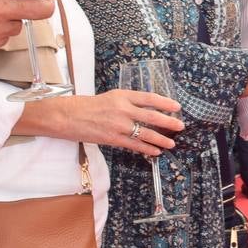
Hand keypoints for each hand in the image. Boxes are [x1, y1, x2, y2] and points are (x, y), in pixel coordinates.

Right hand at [25, 89, 181, 156]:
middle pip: (152, 116)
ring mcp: (118, 125)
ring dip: (161, 139)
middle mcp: (122, 109)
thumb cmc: (87, 106)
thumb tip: (146, 110)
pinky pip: (135, 145)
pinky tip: (156, 152)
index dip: (165, 103)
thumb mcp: (109, 97)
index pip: (149, 98)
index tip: (177, 107)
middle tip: (181, 126)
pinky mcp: (113, 139)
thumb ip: (127, 102)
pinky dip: (147, 149)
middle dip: (169, 122)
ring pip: (146, 133)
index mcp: (122, 95)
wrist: (67, 116)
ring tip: (171, 143)